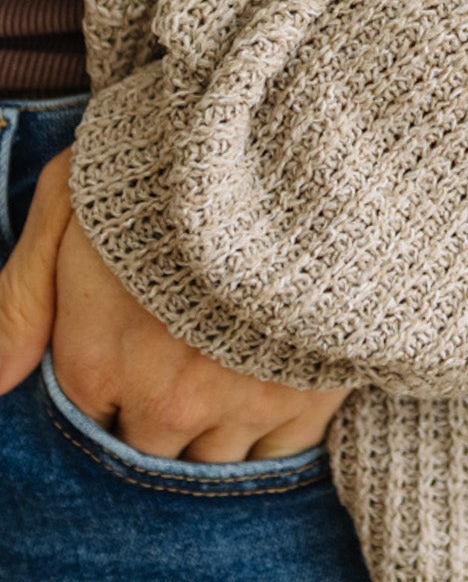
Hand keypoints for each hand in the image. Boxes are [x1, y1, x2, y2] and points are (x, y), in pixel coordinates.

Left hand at [0, 145, 349, 460]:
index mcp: (96, 362)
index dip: (112, 391)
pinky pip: (282, 453)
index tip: (135, 350)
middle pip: (152, 453)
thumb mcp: (69, 199)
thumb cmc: (164, 160)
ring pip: (215, 464)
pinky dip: (275, 426)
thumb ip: (20, 297)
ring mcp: (240, 403)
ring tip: (228, 362)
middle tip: (183, 355)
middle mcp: (163, 401)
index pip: (90, 429)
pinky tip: (272, 372)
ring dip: (218, 425)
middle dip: (162, 414)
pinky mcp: (307, 392)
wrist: (286, 134)